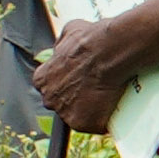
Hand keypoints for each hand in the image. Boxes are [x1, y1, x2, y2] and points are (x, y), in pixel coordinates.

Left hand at [31, 20, 142, 136]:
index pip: (51, 87)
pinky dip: (105, 120)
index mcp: (42, 80)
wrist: (110, 52)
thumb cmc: (91, 40)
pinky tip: (116, 107)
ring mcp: (66, 114)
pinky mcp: (85, 124)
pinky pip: (96, 125)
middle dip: (77, 99)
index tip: (81, 81)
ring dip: (93, 110)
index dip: (67, 85)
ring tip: (111, 97)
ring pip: (80, 116)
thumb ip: (61, 44)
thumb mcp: (69, 31)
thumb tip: (61, 48)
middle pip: (63, 104)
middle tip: (97, 89)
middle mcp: (49, 99)